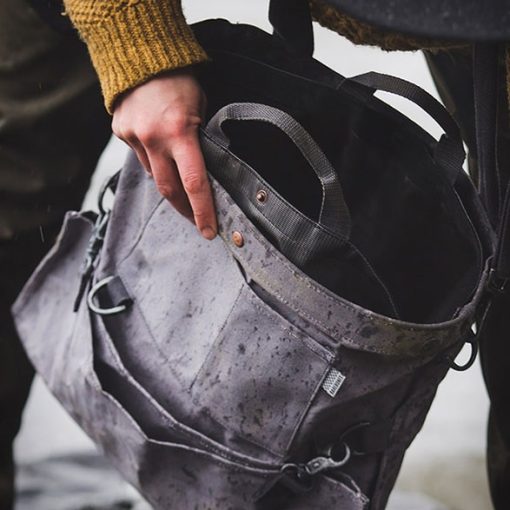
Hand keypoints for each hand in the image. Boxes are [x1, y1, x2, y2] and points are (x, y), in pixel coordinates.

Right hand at [112, 69, 216, 239]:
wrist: (143, 56)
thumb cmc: (181, 82)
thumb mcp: (201, 111)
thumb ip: (199, 143)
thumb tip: (202, 174)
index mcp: (181, 132)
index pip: (194, 184)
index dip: (203, 212)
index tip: (209, 231)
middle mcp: (154, 138)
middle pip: (169, 190)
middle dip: (184, 209)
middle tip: (197, 220)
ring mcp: (134, 137)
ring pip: (154, 176)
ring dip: (168, 181)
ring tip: (178, 173)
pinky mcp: (120, 133)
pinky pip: (141, 159)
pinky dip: (153, 161)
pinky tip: (159, 149)